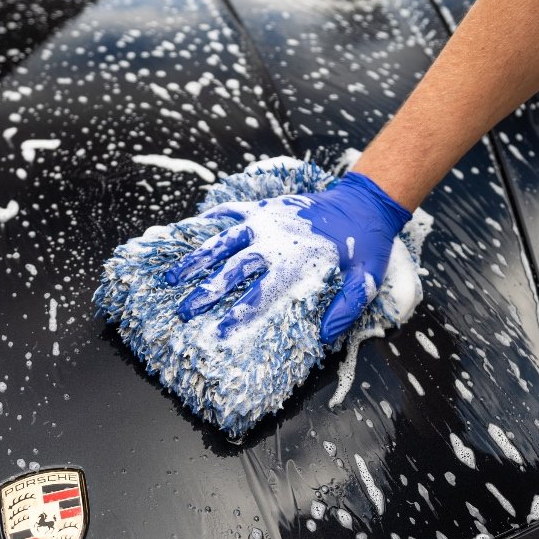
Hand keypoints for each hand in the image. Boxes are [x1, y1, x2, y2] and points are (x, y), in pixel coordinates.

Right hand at [165, 172, 411, 343]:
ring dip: (196, 259)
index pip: (260, 294)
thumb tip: (321, 336)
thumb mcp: (365, 280)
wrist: (363, 202)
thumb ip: (345, 309)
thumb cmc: (365, 245)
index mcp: (296, 262)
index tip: (218, 333)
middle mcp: (274, 241)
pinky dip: (211, 219)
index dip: (238, 315)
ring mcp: (266, 221)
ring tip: (173, 276)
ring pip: (223, 241)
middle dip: (206, 292)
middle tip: (184, 311)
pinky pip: (231, 211)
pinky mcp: (265, 208)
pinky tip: (190, 230)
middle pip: (232, 270)